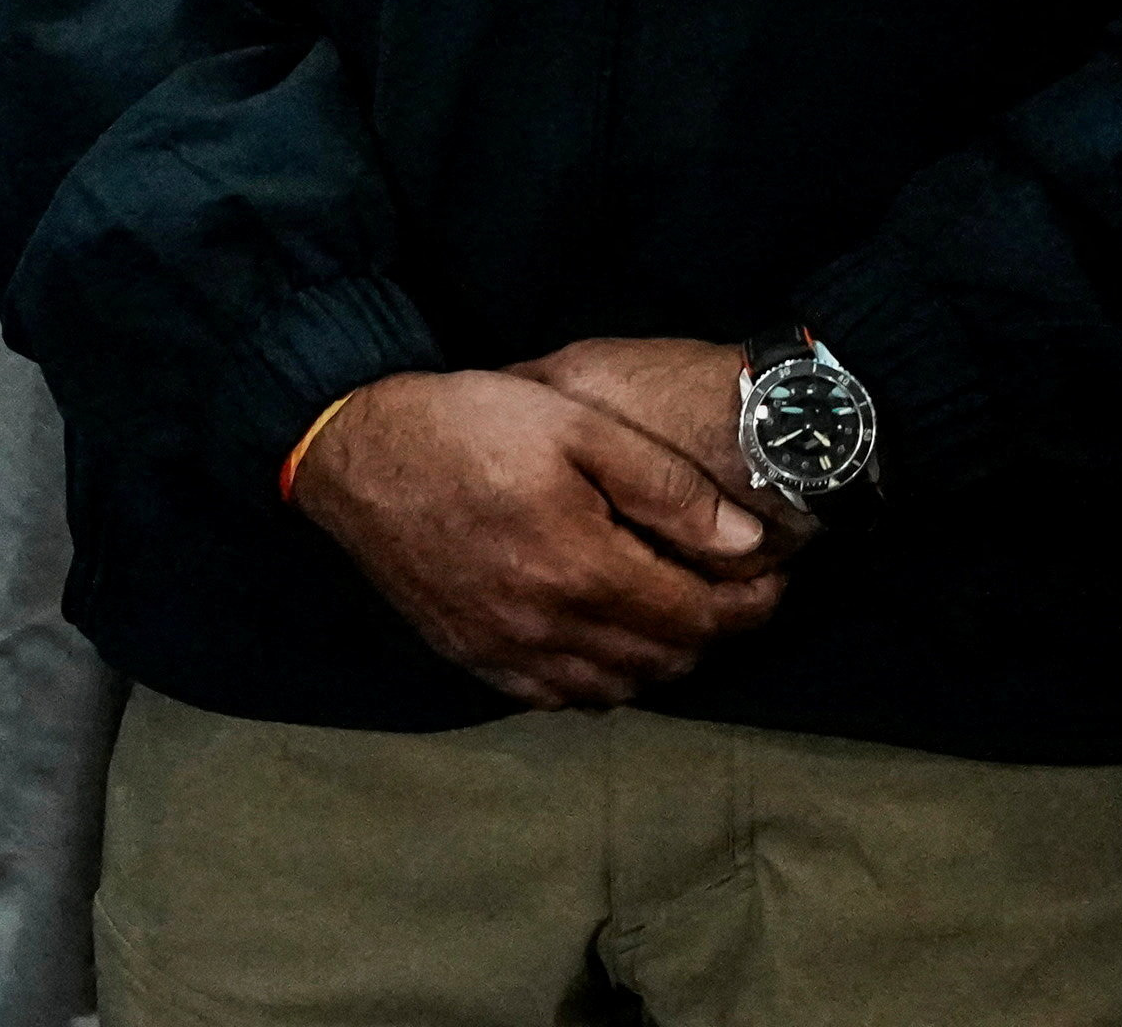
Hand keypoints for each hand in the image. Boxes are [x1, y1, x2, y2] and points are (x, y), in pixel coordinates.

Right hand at [290, 367, 786, 708]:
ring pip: (619, 688)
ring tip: (669, 612)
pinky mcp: (474, 657)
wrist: (351, 451)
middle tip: (726, 589)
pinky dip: (600, 680)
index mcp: (584, 569)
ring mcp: (509, 651)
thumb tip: (747, 544)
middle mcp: (551, 628)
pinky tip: (601, 642)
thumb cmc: (462, 424)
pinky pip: (560, 698)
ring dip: (661, 659)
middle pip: (668, 659)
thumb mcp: (574, 423)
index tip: (771, 576)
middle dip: (713, 630)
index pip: (702, 617)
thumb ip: (666, 485)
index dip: (752, 603)